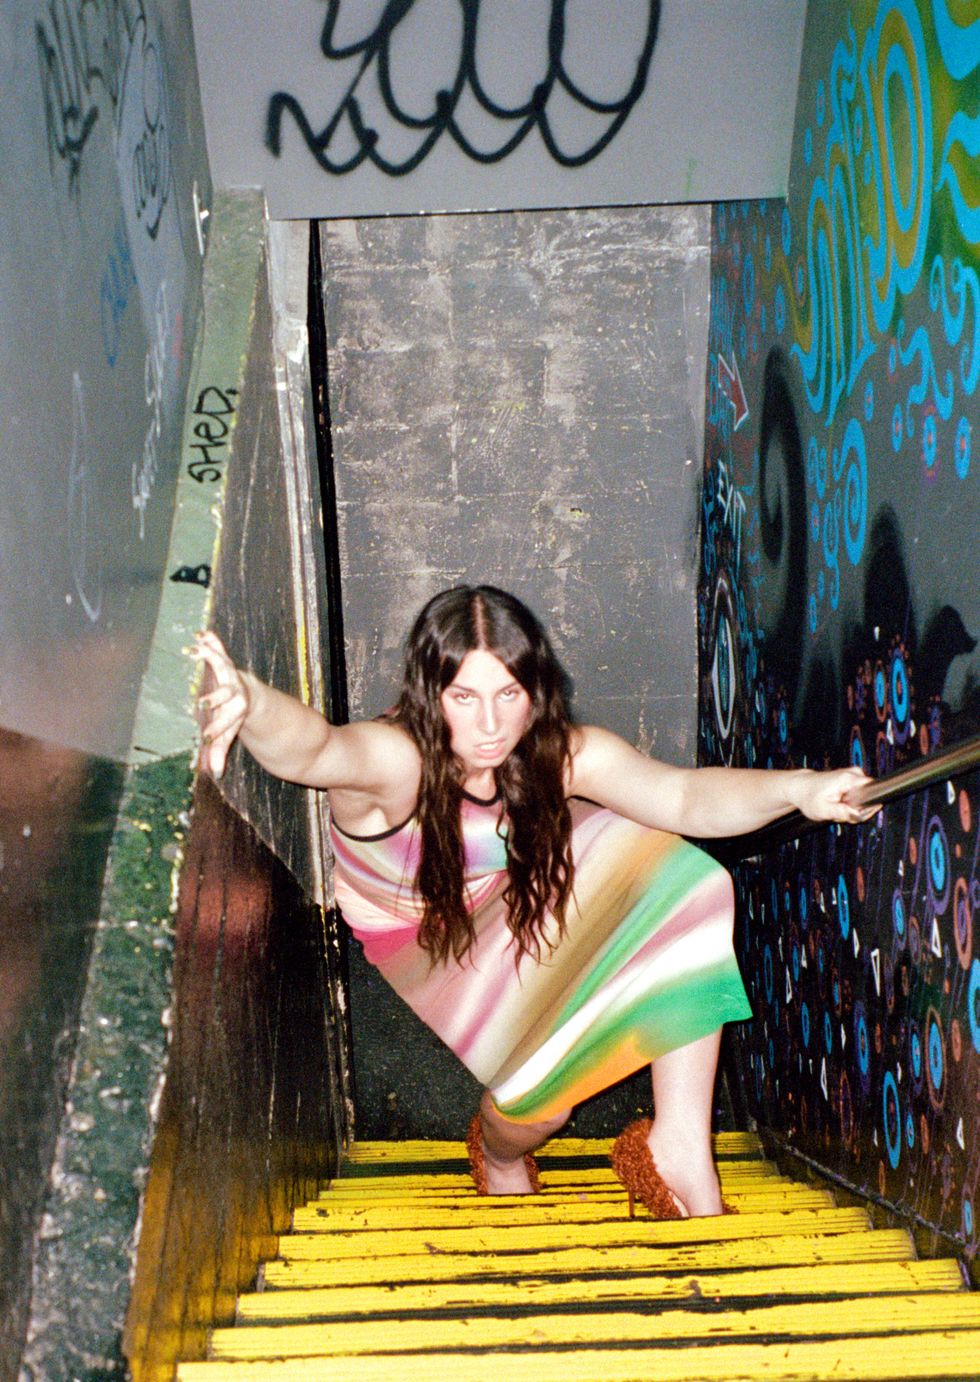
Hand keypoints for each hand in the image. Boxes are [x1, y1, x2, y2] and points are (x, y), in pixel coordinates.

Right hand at [191, 630, 249, 777]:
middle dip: (216, 699)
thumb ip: (220, 751)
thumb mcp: (228, 734)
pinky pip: (218, 651)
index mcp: (235, 711)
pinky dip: (212, 642)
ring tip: (196, 650)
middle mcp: (234, 691)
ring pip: (223, 667)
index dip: (218, 728)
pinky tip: (202, 633)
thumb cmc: (232, 718)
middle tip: (204, 703)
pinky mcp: (225, 663)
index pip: (227, 721)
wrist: (248, 696)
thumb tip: (215, 774)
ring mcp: (231, 676)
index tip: (207, 736)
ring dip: (210, 659)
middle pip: (226, 695)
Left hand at [793, 765, 880, 824]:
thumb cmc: (808, 797)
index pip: (874, 793)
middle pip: (869, 799)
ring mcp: (853, 776)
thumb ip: (842, 812)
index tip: (852, 812)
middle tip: (839, 812)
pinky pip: (859, 798)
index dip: (866, 808)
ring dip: (851, 810)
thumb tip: (858, 814)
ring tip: (836, 808)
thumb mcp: (823, 809)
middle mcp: (854, 774)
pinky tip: (838, 806)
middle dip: (856, 811)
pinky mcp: (852, 781)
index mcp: (849, 778)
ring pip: (864, 801)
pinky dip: (849, 806)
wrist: (800, 788)